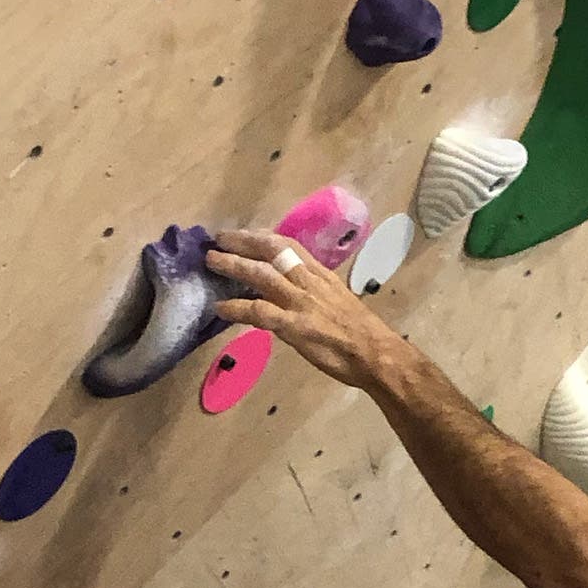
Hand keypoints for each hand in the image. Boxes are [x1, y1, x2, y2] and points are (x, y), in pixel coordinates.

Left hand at [207, 230, 409, 390]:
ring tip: (212, 262)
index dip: (262, 236)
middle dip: (242, 242)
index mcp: (321, 275)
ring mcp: (300, 302)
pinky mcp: (294, 326)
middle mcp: (309, 282)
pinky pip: (259, 312)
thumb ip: (316, 291)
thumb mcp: (338, 300)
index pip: (288, 245)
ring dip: (233, 266)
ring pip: (261, 275)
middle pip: (271, 251)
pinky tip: (221, 308)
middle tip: (218, 239)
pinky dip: (237, 308)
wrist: (376, 354)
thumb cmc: (362, 332)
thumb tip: (295, 290)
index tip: (244, 233)